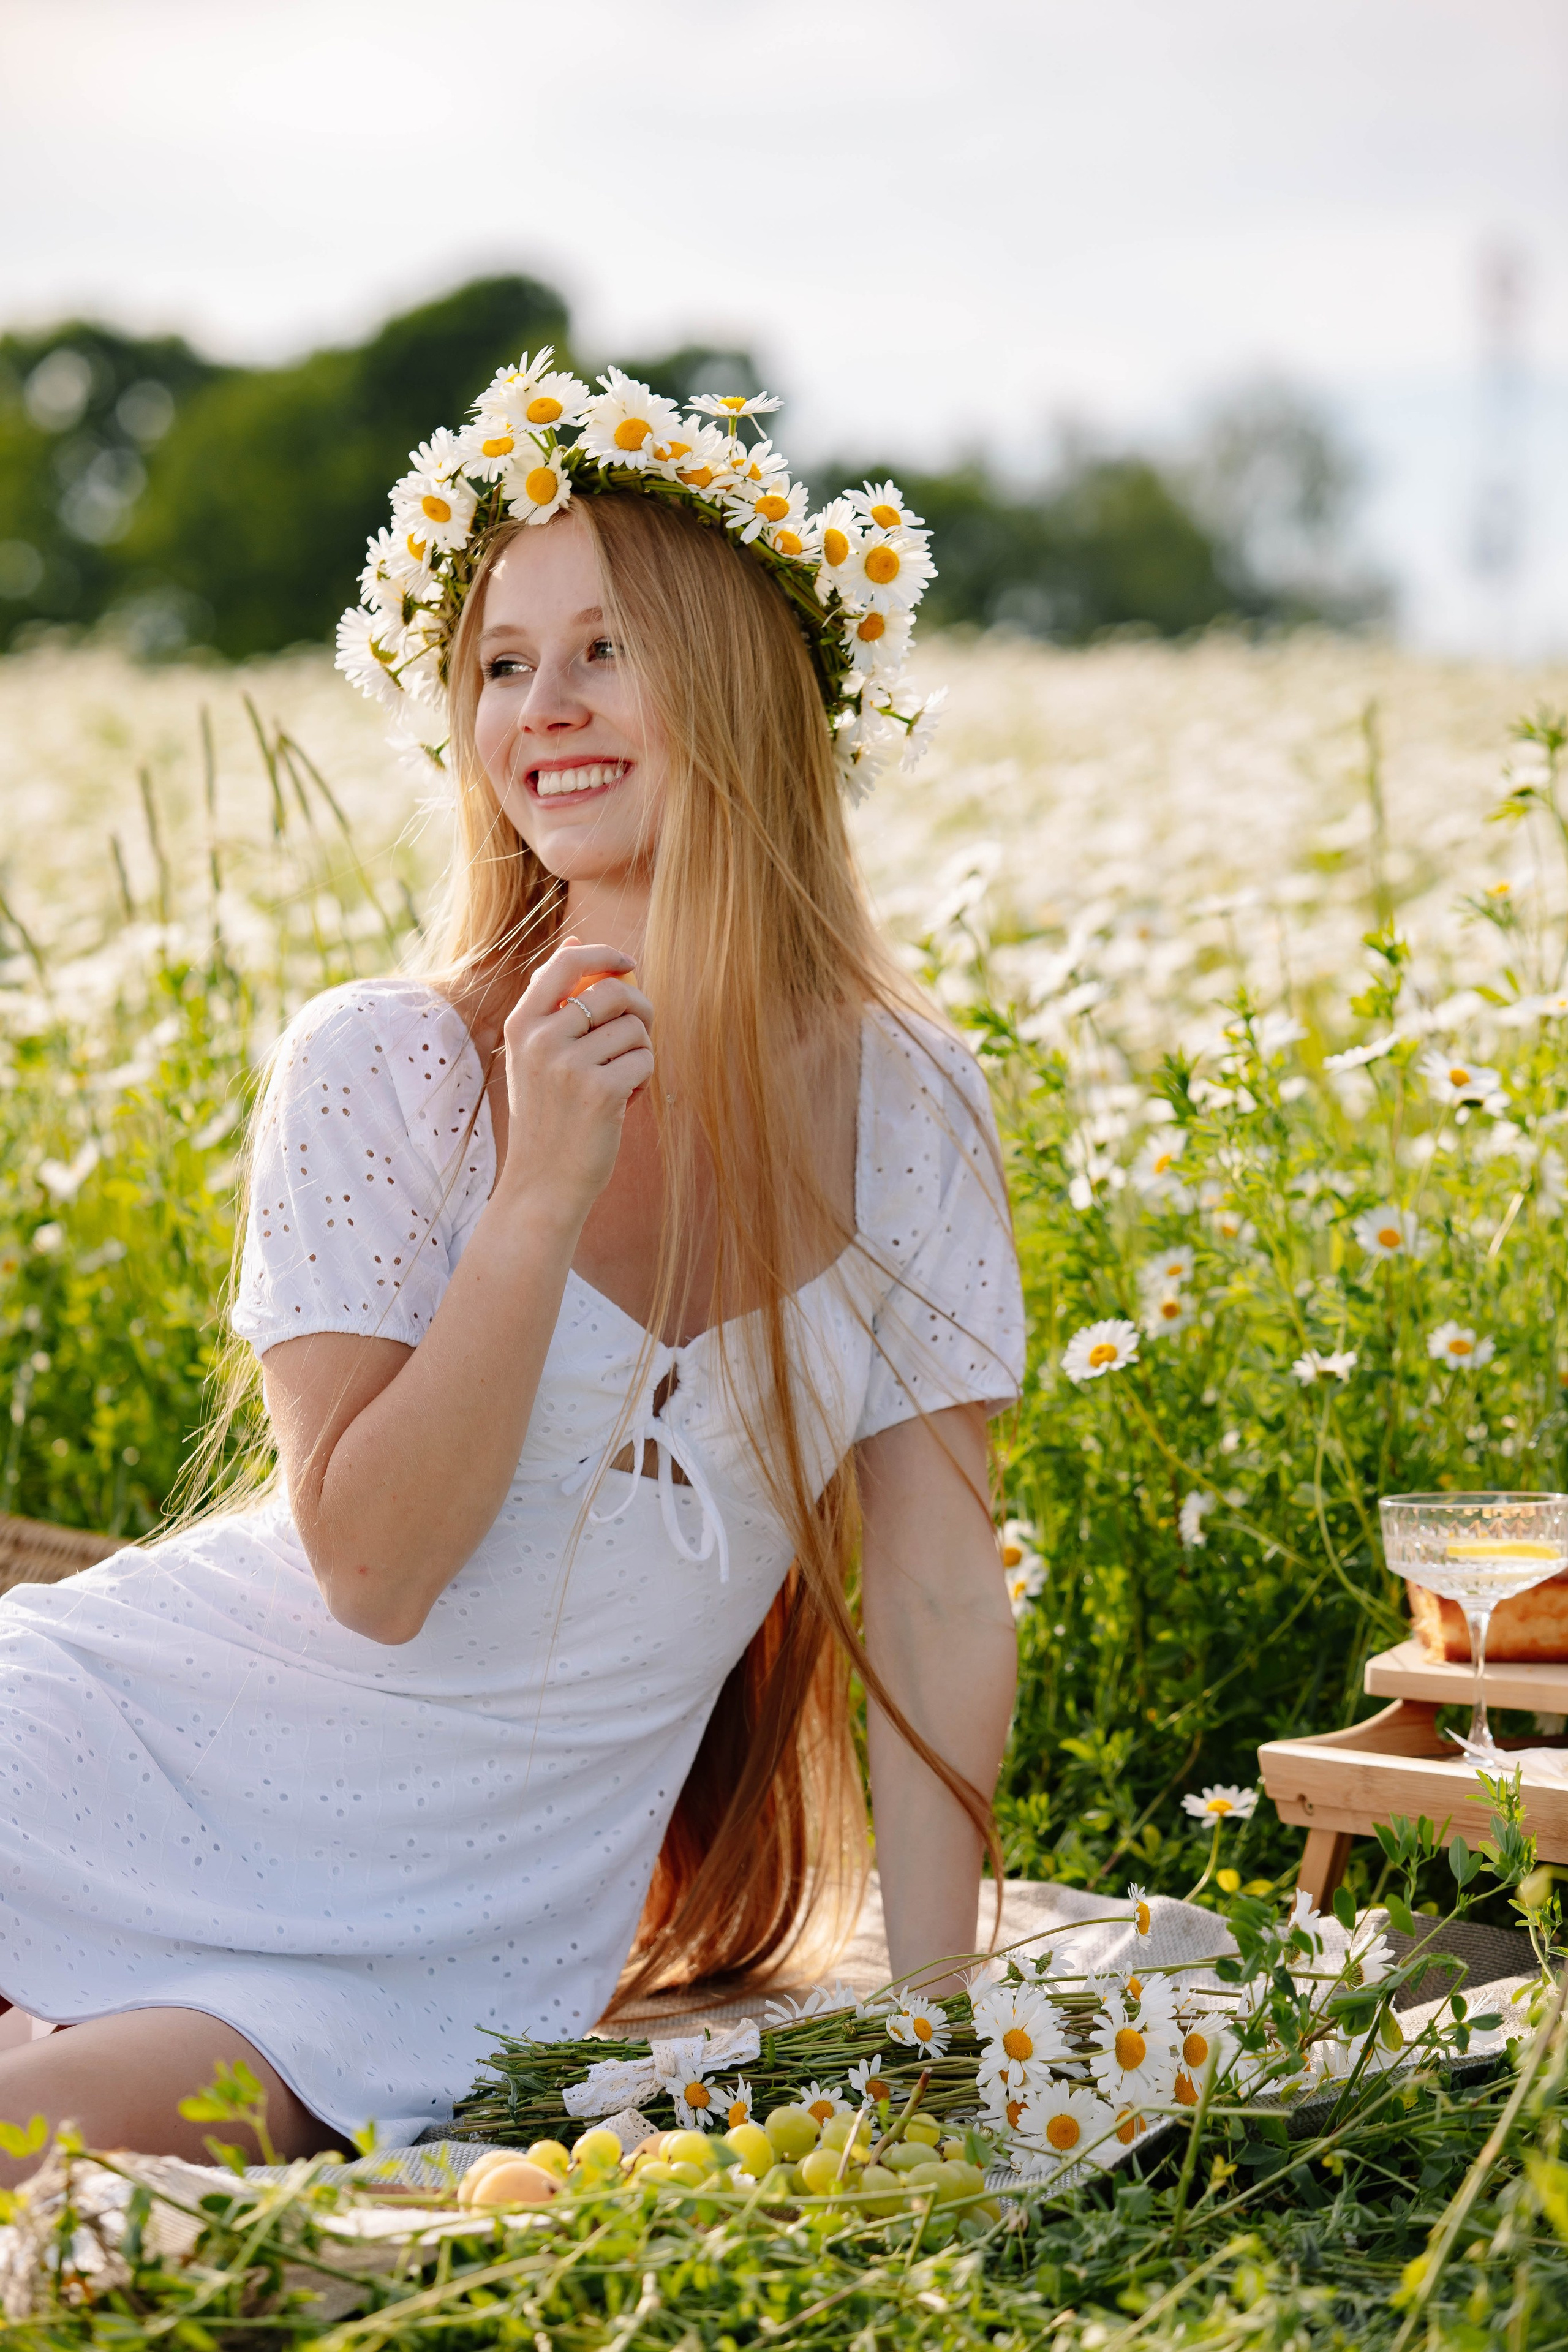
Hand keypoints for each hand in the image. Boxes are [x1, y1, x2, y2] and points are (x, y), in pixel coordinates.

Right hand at [495, 938, 653, 1228]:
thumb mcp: (534, 1055)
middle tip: (638, 1033)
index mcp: (521, 1025)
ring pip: (635, 1029)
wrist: (541, 1184)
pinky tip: (623, 1103)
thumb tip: (578, 941)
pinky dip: (643, 1079)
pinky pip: (645, 1060)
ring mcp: (569, 1065)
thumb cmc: (547, 1116)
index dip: (605, 954)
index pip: (566, 962)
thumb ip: (551, 1002)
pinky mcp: (600, 1091)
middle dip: (639, 1008)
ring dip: (640, 1052)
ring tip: (620, 1079)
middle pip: (613, 991)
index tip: (627, 962)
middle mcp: (541, 1039)